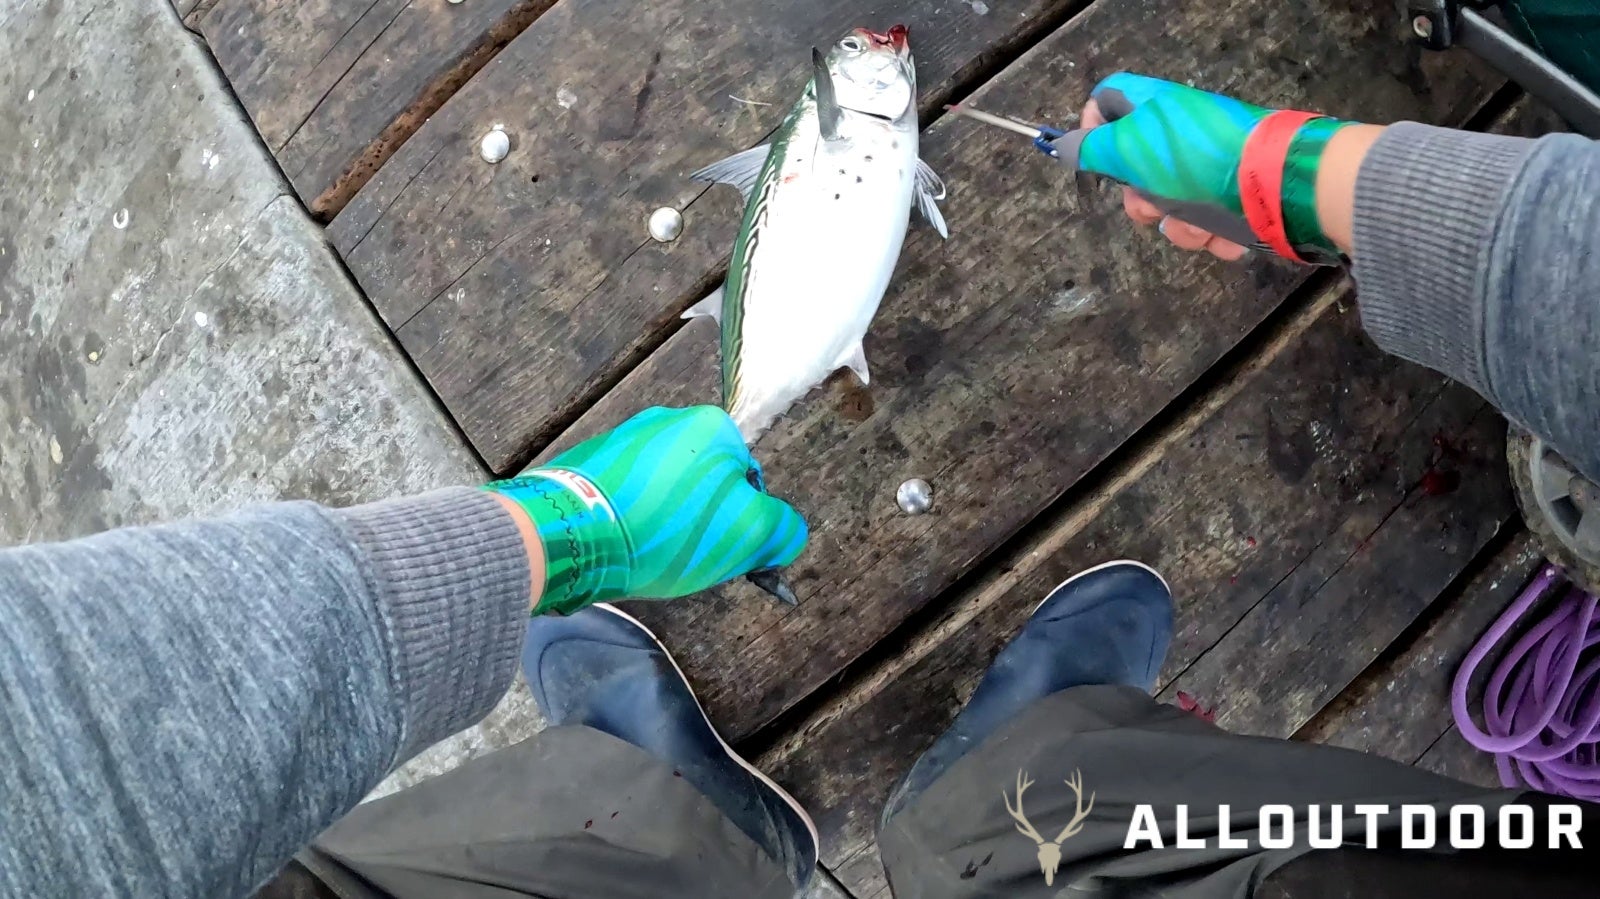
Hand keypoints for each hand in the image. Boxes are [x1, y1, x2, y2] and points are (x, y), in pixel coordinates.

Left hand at [488, 406, 807, 613]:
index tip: (721, 550)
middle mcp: (666, 419)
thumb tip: (788, 534)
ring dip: (664, 522)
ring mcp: (623, 438)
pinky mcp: (587, 460)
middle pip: (706, 484)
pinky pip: (625, 493)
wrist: (571, 532)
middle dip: (701, 522)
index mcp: (712, 426)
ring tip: (649, 553)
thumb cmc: (668, 531)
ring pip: (664, 490)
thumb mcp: (747, 535)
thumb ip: (781, 531)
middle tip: (686, 556)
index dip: (742, 524)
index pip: (748, 482)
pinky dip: (629, 518)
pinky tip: (620, 543)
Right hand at [1065, 73, 1358, 262]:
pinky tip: (1228, 235)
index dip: (1092, 126)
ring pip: (1171, 207)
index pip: (1109, 101)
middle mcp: (1181, 137)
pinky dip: (1214, 236)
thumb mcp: (1134, 149)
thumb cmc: (1202, 160)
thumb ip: (1092, 149)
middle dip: (1141, 200)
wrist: (1282, 187)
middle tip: (1153, 205)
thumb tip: (1060, 146)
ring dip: (1181, 226)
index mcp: (1156, 110)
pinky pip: (1207, 225)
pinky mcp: (1235, 201)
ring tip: (1203, 225)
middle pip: (1136, 169)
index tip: (1090, 157)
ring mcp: (1210, 170)